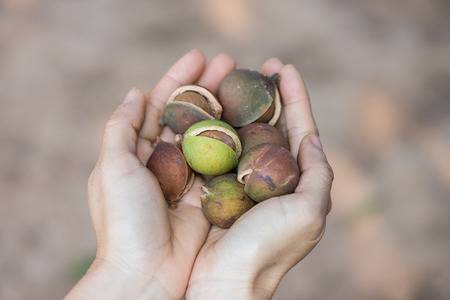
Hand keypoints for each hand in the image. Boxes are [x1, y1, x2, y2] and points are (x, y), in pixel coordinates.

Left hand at [65, 50, 234, 299]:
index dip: (179, 79)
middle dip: (208, 87)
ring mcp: (190, 177)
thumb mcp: (112, 167)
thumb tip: (135, 91)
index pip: (160, 105)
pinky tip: (252, 120)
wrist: (147, 274)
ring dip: (226, 108)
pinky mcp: (210, 195)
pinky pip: (225, 161)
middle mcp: (166, 161)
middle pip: (189, 115)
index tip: (200, 56)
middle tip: (230, 62)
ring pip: (210, 134)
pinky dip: (237, 140)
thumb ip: (121, 127)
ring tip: (245, 82)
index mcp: (138, 151)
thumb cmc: (123, 220)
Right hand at [186, 59, 333, 299]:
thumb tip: (313, 135)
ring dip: (240, 105)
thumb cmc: (269, 249)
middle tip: (258, 66)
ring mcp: (243, 180)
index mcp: (298, 181)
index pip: (300, 128)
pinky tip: (210, 108)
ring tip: (233, 78)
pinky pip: (218, 149)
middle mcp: (272, 178)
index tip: (284, 67)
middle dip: (267, 95)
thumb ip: (318, 173)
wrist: (225, 282)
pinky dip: (217, 127)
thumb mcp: (309, 212)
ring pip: (243, 133)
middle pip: (271, 125)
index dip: (294, 96)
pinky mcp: (217, 185)